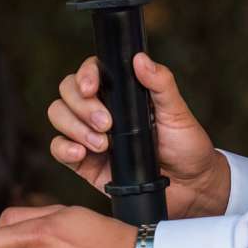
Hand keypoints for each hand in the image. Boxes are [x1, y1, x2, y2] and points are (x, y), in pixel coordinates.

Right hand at [46, 52, 229, 218]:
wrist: (189, 188)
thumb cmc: (186, 146)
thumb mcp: (177, 112)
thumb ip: (161, 84)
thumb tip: (140, 59)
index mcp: (121, 93)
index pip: (91, 72)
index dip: (85, 75)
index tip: (91, 87)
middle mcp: (100, 109)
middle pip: (68, 92)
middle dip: (82, 106)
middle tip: (107, 124)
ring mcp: (89, 134)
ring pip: (59, 116)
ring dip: (75, 127)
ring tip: (102, 145)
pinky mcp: (84, 162)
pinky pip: (58, 149)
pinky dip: (63, 148)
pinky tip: (82, 154)